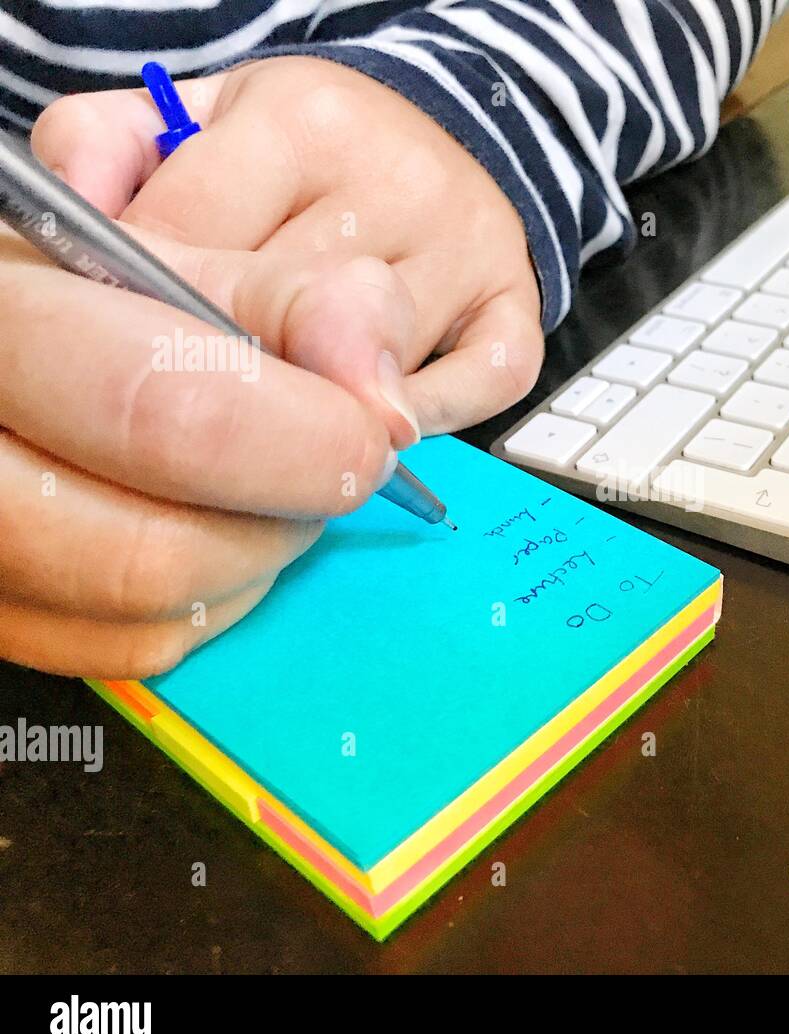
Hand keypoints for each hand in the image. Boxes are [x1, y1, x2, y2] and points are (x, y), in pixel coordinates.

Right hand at [0, 225, 416, 676]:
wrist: (11, 343)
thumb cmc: (89, 296)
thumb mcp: (189, 265)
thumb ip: (305, 310)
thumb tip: (387, 410)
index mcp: (1, 329)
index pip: (169, 422)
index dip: (307, 447)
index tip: (367, 436)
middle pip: (154, 559)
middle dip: (283, 518)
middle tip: (319, 466)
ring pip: (146, 622)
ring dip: (252, 562)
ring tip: (258, 486)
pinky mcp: (1, 614)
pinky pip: (129, 651)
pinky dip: (207, 601)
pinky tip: (207, 529)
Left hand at [31, 55, 545, 433]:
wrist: (450, 143)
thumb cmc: (310, 156)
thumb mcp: (204, 119)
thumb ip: (111, 146)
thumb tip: (74, 212)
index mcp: (304, 119)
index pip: (189, 237)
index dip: (141, 303)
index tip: (126, 335)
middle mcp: (399, 179)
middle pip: (276, 314)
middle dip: (224, 365)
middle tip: (198, 393)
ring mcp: (467, 252)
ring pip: (366, 368)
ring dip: (314, 405)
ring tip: (285, 402)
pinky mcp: (516, 315)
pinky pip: (466, 397)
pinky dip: (416, 422)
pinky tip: (375, 414)